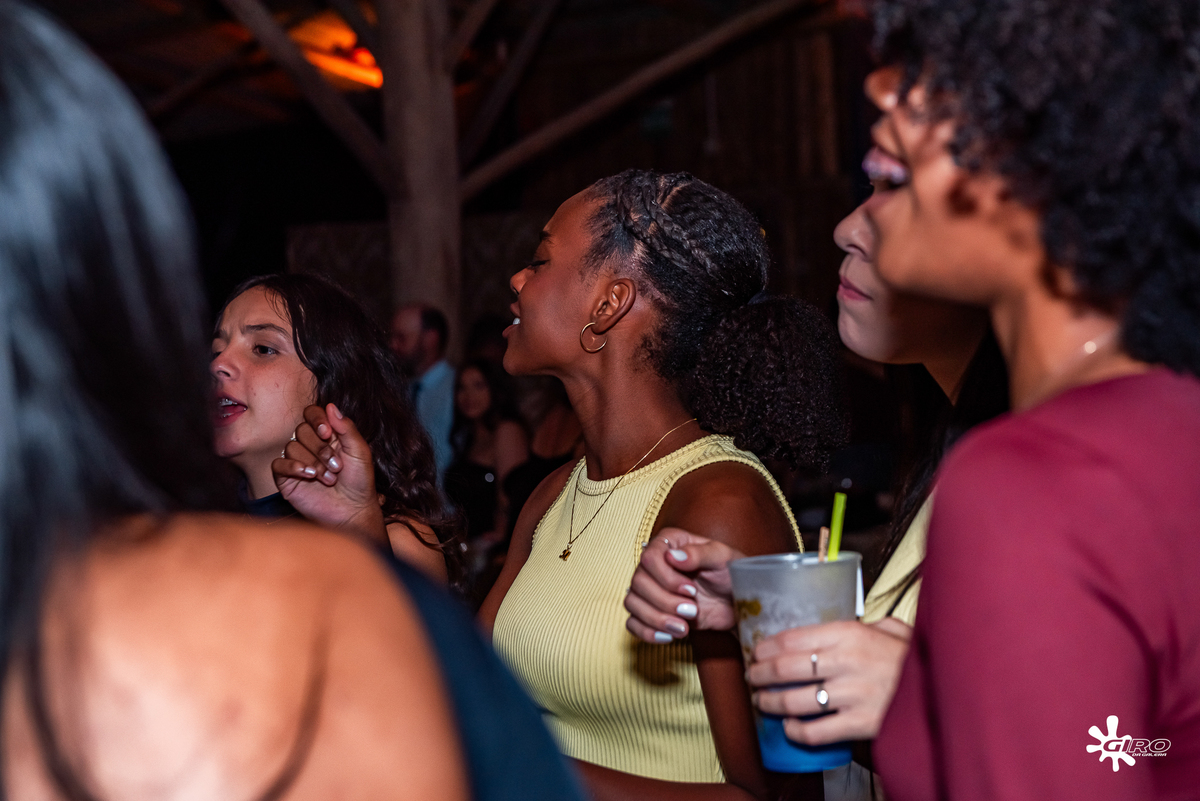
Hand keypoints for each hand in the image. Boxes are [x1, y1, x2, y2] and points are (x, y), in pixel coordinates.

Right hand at [272, 403, 386, 545]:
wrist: (352, 510)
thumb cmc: (359, 481)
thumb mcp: (360, 451)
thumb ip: (347, 428)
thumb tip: (330, 406)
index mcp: (327, 435)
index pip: (312, 413)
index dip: (317, 419)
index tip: (328, 433)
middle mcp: (310, 445)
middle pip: (301, 430)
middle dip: (320, 448)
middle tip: (336, 466)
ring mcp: (297, 461)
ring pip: (291, 447)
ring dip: (312, 462)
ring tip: (328, 478)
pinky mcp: (286, 478)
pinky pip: (278, 464)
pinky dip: (292, 467)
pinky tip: (308, 475)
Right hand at [623, 527, 744, 642]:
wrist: (737, 602)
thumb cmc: (731, 574)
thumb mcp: (722, 558)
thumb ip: (699, 553)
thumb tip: (673, 557)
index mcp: (668, 544)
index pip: (649, 558)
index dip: (667, 578)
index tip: (692, 590)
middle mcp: (654, 564)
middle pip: (638, 583)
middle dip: (665, 602)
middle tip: (692, 611)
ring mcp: (650, 589)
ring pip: (632, 603)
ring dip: (656, 619)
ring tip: (683, 628)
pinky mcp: (651, 611)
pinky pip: (632, 622)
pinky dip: (646, 632)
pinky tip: (668, 637)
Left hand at [746, 617, 911, 744]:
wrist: (948, 691)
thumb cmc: (916, 661)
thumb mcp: (896, 631)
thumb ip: (871, 624)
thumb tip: (856, 621)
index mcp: (850, 634)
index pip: (792, 637)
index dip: (766, 646)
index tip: (756, 651)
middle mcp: (846, 662)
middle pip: (785, 668)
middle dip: (760, 673)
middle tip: (752, 676)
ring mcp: (851, 695)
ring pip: (794, 700)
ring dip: (770, 702)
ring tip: (762, 701)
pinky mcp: (860, 725)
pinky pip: (815, 731)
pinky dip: (796, 731)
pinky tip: (789, 727)